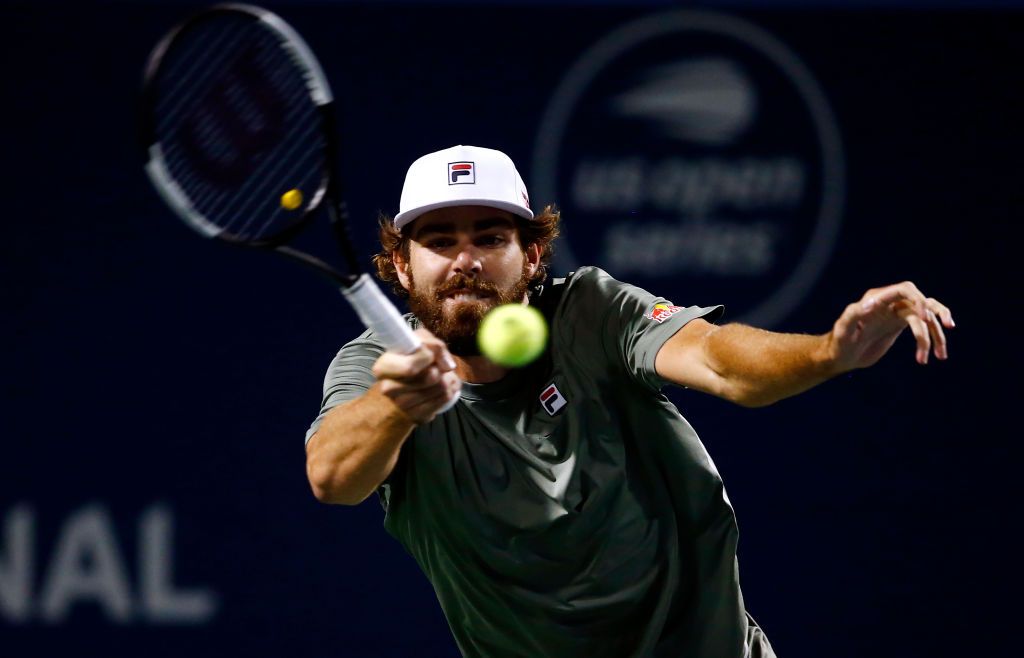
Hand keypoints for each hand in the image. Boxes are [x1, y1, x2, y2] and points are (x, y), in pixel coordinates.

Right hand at [372, 328, 460, 423]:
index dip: (429, 357)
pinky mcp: (417, 416)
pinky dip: (450, 390)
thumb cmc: (407, 363)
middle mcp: (389, 388)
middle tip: (437, 366)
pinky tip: (441, 388)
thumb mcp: (414, 344)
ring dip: (448, 379)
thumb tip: (447, 365)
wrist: (396, 393)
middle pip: (431, 376)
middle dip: (441, 368)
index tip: (430, 355)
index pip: (411, 366)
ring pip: (442, 387)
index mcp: (383, 367)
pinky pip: (445, 399)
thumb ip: (432, 344)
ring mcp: (402, 406)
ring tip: (441, 376)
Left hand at [828, 281, 954, 370]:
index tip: (924, 319)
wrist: (840, 356)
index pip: (904, 290)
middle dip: (936, 313)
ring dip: (937, 333)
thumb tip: (868, 305)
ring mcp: (896, 313)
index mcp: (877, 299)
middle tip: (946, 327)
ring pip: (927, 316)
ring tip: (941, 355)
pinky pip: (923, 327)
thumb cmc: (838, 341)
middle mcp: (889, 303)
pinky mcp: (900, 325)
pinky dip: (931, 339)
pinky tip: (933, 356)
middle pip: (921, 300)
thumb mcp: (842, 329)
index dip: (918, 300)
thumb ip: (853, 314)